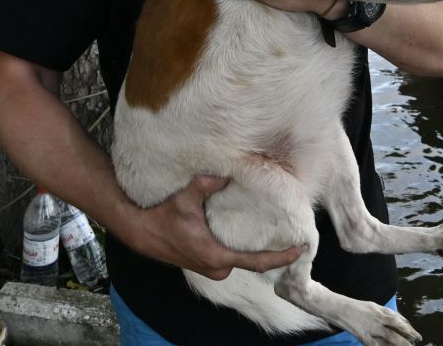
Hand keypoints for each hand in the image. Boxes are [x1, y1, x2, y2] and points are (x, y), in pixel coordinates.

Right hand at [131, 176, 304, 279]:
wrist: (142, 233)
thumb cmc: (163, 218)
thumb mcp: (185, 199)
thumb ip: (205, 185)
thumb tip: (226, 173)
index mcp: (217, 256)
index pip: (257, 262)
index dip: (282, 258)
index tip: (301, 250)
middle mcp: (217, 268)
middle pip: (254, 264)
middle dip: (275, 254)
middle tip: (296, 240)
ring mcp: (212, 269)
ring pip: (243, 262)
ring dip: (259, 252)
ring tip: (280, 237)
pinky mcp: (207, 265)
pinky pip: (234, 260)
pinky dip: (245, 251)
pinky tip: (254, 238)